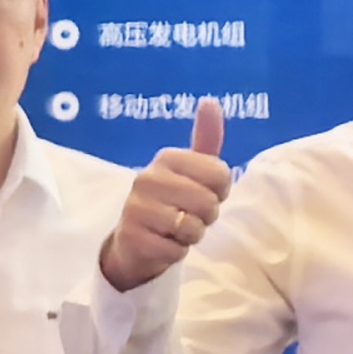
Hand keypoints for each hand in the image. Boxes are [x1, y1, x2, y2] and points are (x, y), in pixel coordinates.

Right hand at [99, 103, 234, 293]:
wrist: (135, 240)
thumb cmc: (173, 201)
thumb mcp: (191, 169)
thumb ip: (206, 139)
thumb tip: (211, 101)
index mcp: (167, 158)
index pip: (220, 174)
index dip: (220, 190)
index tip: (204, 191)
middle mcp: (147, 178)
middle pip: (208, 202)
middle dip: (206, 216)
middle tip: (189, 214)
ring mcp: (136, 208)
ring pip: (192, 228)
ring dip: (192, 235)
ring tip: (175, 229)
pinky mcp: (132, 237)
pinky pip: (176, 251)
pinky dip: (176, 252)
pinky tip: (162, 243)